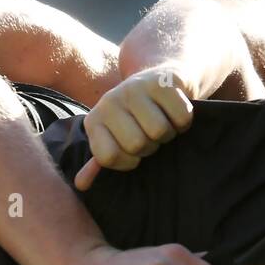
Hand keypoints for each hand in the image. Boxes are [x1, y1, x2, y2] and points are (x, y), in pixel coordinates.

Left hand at [74, 65, 194, 190]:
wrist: (159, 79)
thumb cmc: (136, 118)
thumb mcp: (114, 137)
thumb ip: (101, 161)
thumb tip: (81, 185)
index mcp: (94, 121)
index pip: (108, 157)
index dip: (127, 162)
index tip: (133, 151)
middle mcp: (110, 101)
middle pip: (137, 144)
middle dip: (150, 146)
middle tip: (150, 134)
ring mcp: (135, 88)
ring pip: (159, 131)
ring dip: (168, 133)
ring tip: (163, 122)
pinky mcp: (162, 81)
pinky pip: (181, 117)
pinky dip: (183, 122)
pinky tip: (174, 112)